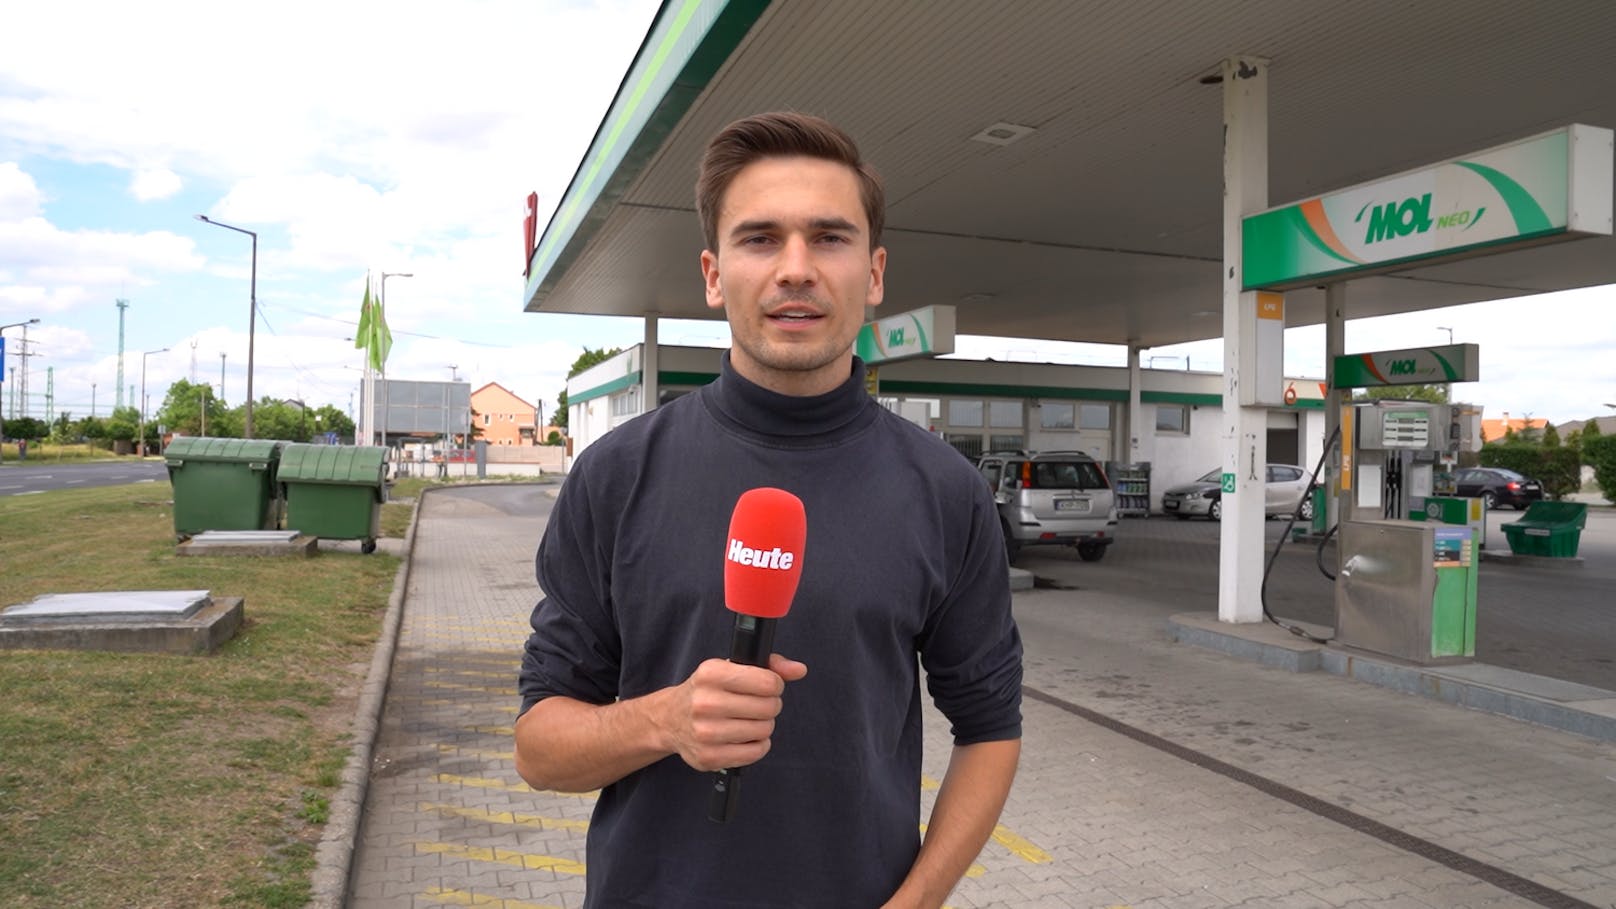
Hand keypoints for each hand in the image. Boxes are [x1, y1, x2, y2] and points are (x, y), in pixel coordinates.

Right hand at [667, 653, 806, 771]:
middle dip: (770, 706)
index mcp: (711, 673)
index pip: (768, 682)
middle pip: (769, 707)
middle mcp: (705, 702)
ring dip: (763, 725)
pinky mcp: (709, 757)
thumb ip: (769, 665)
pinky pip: (755, 752)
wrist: (670, 719)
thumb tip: (799, 669)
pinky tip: (745, 737)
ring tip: (749, 720)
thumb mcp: (731, 668)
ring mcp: (705, 733)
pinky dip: (758, 745)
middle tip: (757, 705)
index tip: (766, 687)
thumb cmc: (707, 691)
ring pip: (764, 730)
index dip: (774, 685)